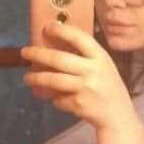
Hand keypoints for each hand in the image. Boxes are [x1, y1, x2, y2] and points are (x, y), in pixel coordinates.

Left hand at [20, 22, 136, 130]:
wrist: (119, 117)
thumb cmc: (109, 89)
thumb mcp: (103, 68)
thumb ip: (86, 58)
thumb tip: (56, 48)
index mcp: (101, 58)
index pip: (80, 38)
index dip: (62, 30)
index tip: (46, 27)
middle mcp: (93, 71)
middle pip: (59, 59)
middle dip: (38, 54)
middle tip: (24, 52)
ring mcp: (86, 88)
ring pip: (53, 80)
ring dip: (37, 78)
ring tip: (27, 78)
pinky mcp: (79, 105)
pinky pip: (58, 99)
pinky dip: (55, 100)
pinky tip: (57, 99)